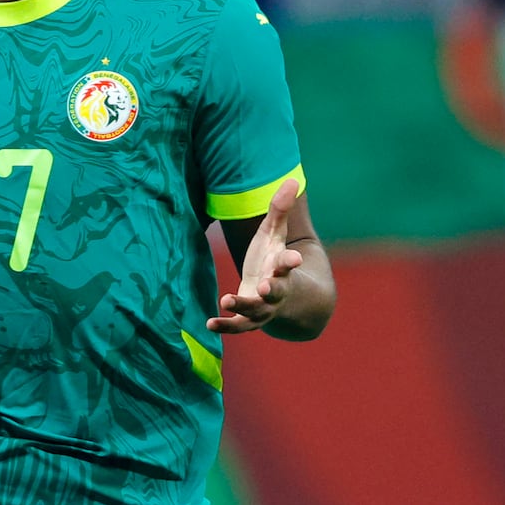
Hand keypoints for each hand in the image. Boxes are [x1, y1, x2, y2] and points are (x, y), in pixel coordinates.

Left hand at [208, 179, 304, 334]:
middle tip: (264, 287)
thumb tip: (291, 179)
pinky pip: (238, 326)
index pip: (288, 265)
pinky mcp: (249, 318)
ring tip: (226, 300)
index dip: (290, 262)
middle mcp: (276, 291)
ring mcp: (263, 307)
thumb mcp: (274, 234)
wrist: (282, 297)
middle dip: (272, 290)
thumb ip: (280, 210)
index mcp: (282, 269)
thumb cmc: (273, 259)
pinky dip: (225, 326)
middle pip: (276, 292)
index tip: (296, 259)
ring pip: (255, 312)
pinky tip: (209, 324)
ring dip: (242, 306)